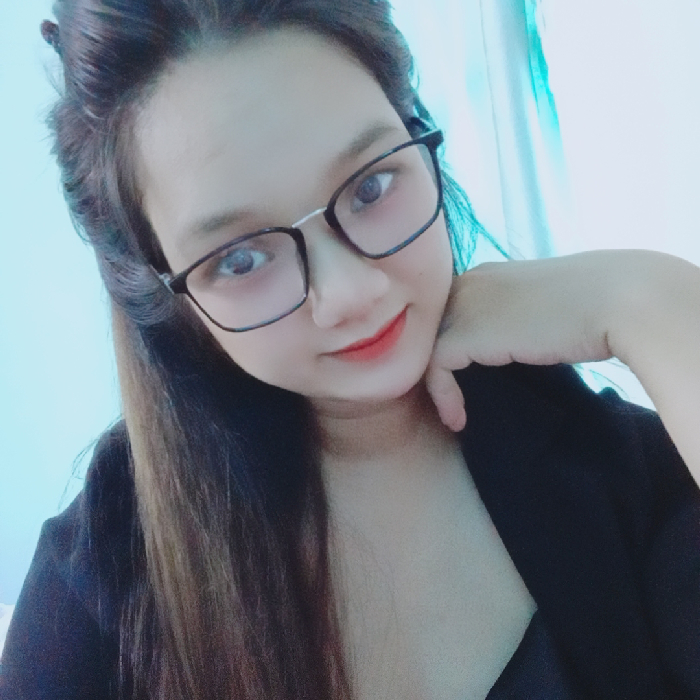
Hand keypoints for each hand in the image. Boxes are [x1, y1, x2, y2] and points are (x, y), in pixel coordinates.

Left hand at [425, 250, 670, 430]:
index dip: (447, 344)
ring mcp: (465, 304)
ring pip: (425, 347)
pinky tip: (458, 419)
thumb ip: (511, 317)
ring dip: (435, 384)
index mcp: (486, 273)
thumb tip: (505, 343)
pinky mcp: (468, 332)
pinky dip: (444, 397)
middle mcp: (468, 282)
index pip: (445, 310)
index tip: (458, 377)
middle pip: (429, 327)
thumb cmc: (593, 306)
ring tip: (453, 412)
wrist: (620, 300)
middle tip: (446, 396)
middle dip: (433, 363)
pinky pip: (436, 368)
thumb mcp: (539, 306)